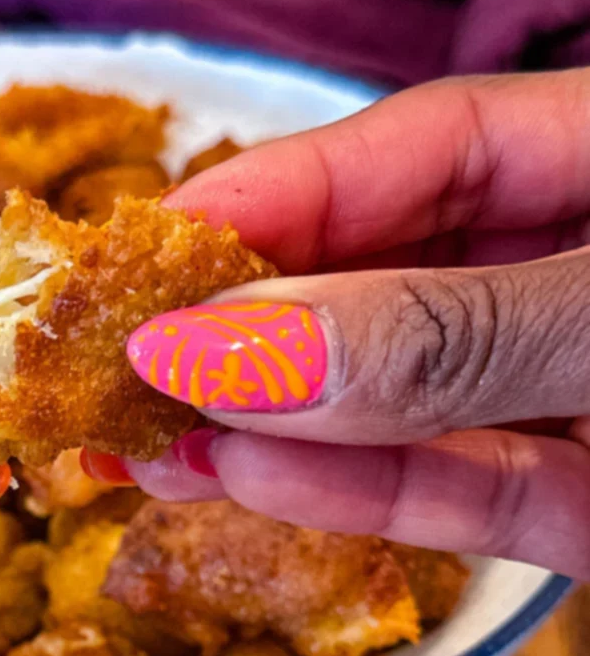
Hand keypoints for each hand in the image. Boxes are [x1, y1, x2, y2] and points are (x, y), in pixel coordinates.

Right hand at [94, 69, 589, 580]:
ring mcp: (579, 393)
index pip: (416, 152)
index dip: (267, 198)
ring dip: (276, 432)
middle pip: (384, 282)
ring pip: (408, 405)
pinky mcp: (589, 504)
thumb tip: (224, 347)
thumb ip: (439, 331)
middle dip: (246, 332)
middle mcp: (575, 273)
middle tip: (113, 372)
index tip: (136, 256)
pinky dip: (368, 496)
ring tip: (146, 449)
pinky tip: (256, 485)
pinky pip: (471, 492)